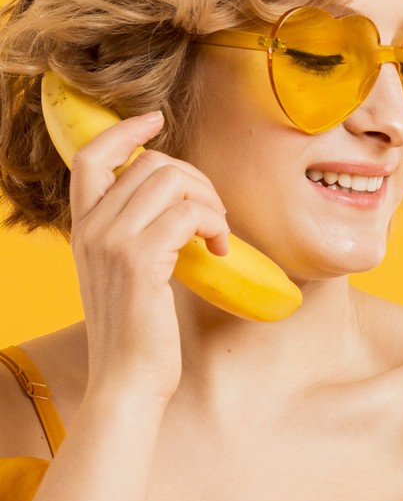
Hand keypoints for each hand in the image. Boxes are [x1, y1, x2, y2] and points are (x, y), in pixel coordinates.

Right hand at [68, 108, 230, 406]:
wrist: (128, 380)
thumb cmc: (139, 335)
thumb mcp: (128, 276)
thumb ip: (137, 239)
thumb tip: (177, 211)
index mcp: (84, 228)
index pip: (90, 156)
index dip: (125, 132)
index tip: (156, 120)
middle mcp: (91, 228)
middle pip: (150, 166)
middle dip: (197, 182)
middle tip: (215, 220)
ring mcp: (112, 242)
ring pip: (172, 182)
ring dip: (210, 203)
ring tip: (219, 236)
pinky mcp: (140, 261)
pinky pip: (186, 213)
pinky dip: (214, 224)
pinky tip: (220, 250)